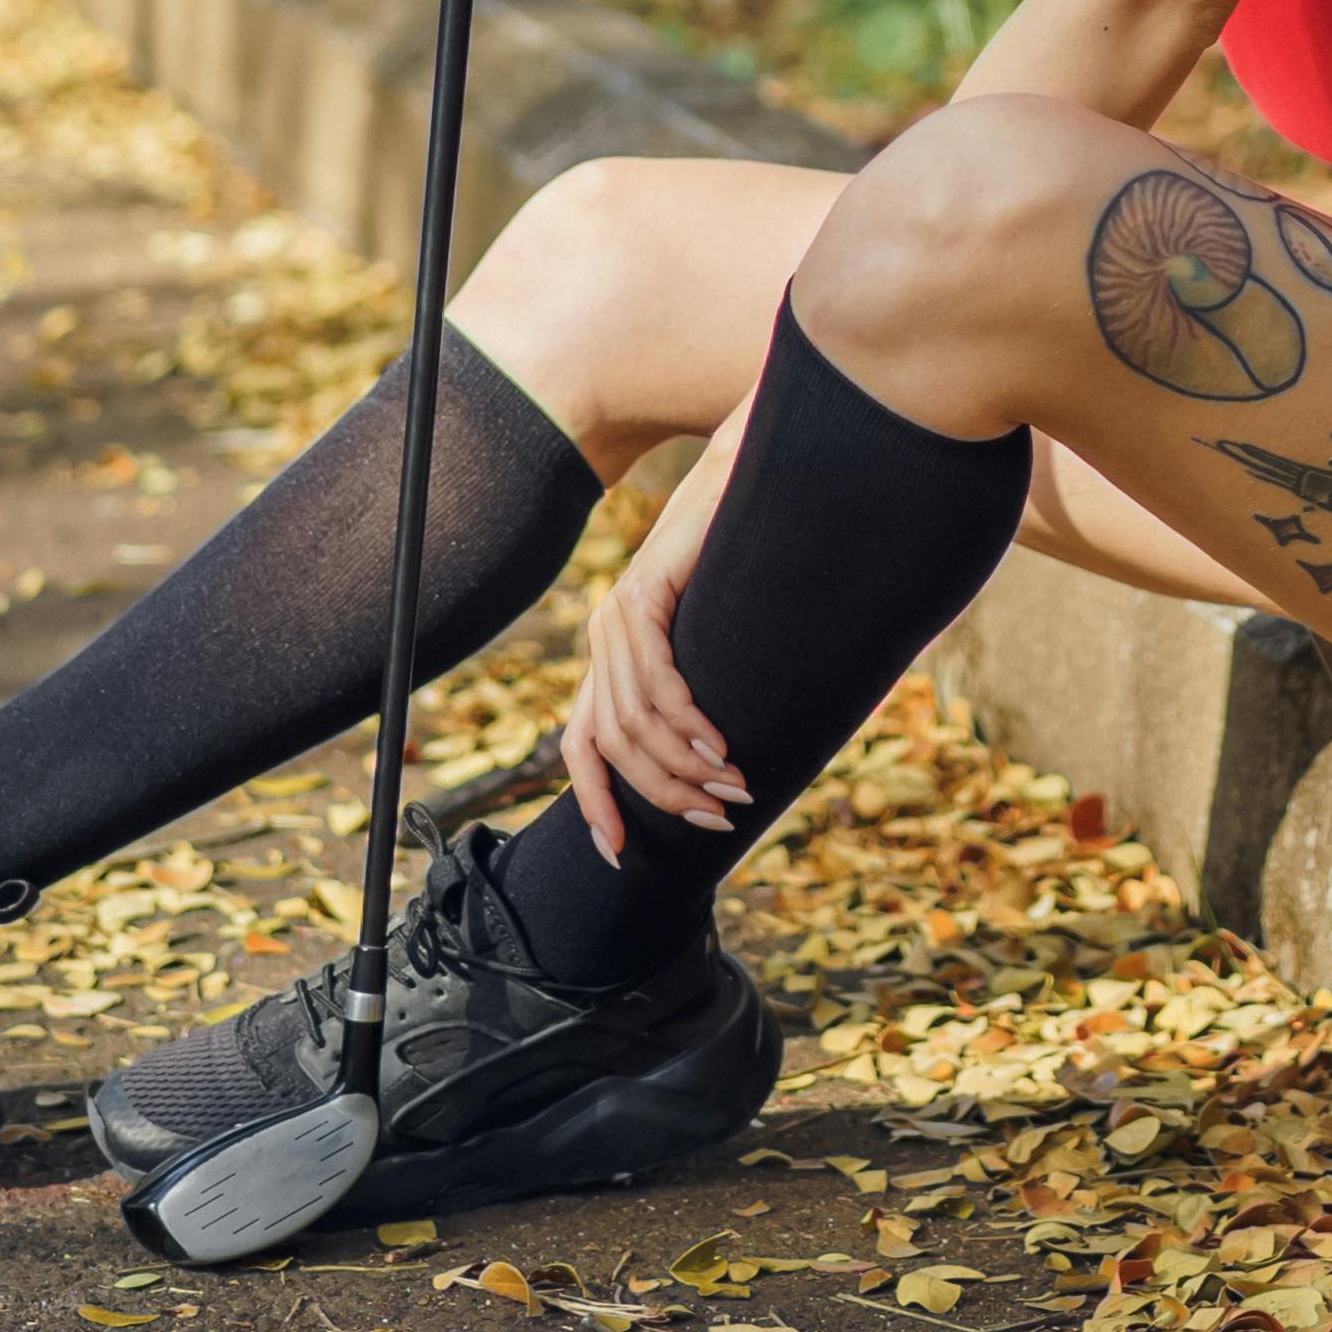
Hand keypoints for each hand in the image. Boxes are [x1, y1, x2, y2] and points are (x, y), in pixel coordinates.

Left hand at [562, 425, 748, 858]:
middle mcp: (604, 640)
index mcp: (613, 659)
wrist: (748, 475)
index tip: (619, 856)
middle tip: (718, 820)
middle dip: (660, 798)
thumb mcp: (723, 648)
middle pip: (610, 747)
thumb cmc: (749, 566)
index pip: (582, 746)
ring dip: (680, 768)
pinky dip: (684, 722)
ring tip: (731, 790)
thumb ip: (714, 700)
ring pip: (631, 721)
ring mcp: (618, 615)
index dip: (594, 804)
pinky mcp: (644, 592)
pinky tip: (716, 747)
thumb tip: (739, 773)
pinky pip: (654, 678)